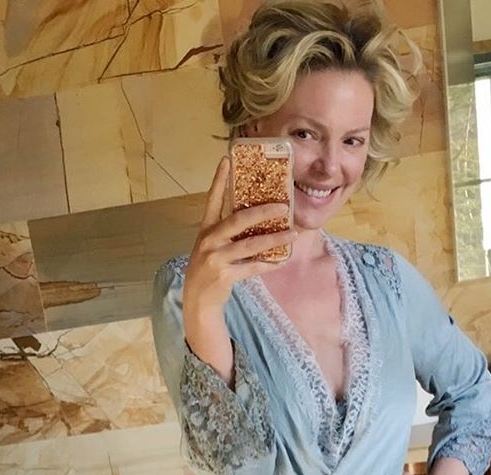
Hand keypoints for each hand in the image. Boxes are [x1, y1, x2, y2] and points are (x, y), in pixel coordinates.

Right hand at [183, 156, 298, 315]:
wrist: (198, 300)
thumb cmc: (208, 269)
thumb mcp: (212, 246)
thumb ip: (227, 231)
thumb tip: (257, 217)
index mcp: (206, 229)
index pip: (212, 200)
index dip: (219, 180)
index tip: (227, 160)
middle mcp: (209, 240)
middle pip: (237, 220)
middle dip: (262, 211)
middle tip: (283, 206)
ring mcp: (215, 258)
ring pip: (249, 244)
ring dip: (274, 238)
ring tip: (292, 234)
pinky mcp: (224, 275)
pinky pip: (252, 267)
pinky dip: (268, 264)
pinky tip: (282, 260)